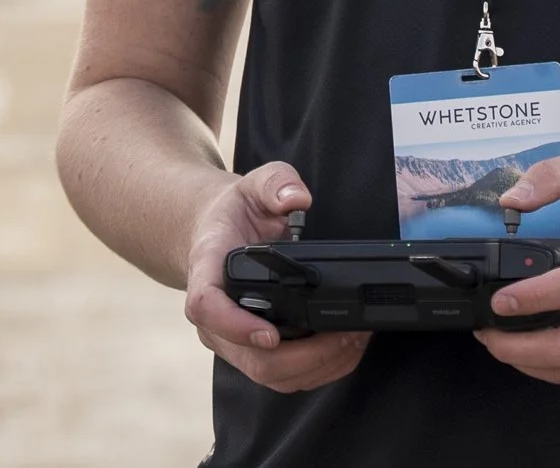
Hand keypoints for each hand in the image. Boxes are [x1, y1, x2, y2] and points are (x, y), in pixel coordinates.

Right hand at [182, 160, 371, 392]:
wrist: (216, 234)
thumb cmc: (234, 214)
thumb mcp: (252, 184)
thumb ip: (275, 183)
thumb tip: (296, 199)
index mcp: (207, 271)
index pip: (207, 307)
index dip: (236, 327)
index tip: (269, 334)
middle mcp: (214, 316)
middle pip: (249, 358)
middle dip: (304, 356)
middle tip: (344, 335)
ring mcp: (232, 338)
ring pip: (268, 375)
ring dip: (315, 367)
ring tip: (352, 340)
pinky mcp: (252, 350)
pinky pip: (281, 376)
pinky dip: (316, 370)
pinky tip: (343, 349)